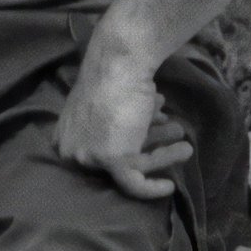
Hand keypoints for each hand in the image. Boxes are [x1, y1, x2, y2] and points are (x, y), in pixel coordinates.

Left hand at [54, 53, 191, 200]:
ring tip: (185, 143)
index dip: (130, 140)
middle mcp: (72, 150)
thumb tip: (139, 129)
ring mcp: (90, 156)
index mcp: (66, 135)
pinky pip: (134, 185)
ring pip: (132, 167)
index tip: (155, 127)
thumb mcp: (108, 102)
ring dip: (163, 154)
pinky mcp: (111, 160)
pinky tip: (169, 186)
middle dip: (149, 144)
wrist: (119, 63)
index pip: (99, 151)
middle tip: (173, 133)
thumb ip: (115, 123)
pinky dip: (153, 187)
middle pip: (116, 158)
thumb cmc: (115, 76)